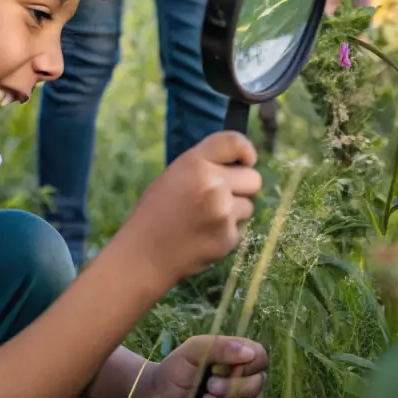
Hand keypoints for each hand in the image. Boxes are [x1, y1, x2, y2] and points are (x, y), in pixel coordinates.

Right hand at [119, 131, 260, 289]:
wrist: (144, 254)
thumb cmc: (156, 212)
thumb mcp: (174, 175)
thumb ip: (205, 166)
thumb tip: (240, 164)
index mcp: (194, 163)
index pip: (234, 142)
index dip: (246, 150)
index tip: (247, 160)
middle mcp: (212, 184)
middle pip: (254, 178)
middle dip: (243, 187)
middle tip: (222, 196)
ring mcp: (222, 212)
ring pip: (249, 206)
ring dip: (234, 212)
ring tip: (205, 219)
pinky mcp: (227, 237)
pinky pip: (240, 229)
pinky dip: (226, 232)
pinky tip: (204, 235)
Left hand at [146, 336, 268, 397]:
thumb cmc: (174, 369)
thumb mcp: (192, 351)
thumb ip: (218, 347)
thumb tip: (249, 353)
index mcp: (234, 355)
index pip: (260, 356)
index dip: (250, 364)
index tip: (227, 367)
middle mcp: (240, 377)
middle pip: (258, 383)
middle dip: (233, 387)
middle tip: (209, 387)